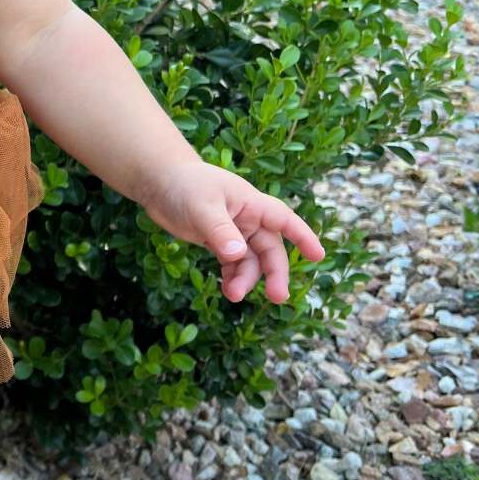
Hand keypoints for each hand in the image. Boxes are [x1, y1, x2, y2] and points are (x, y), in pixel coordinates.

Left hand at [138, 157, 325, 303]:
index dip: (303, 237)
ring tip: (232, 294)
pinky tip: (226, 288)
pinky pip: (233, 264)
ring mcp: (234, 232)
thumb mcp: (203, 208)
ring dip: (246, 279)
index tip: (318, 256)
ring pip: (251, 261)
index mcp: (252, 204)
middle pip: (270, 249)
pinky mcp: (218, 242)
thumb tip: (237, 256)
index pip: (284, 220)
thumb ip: (220, 232)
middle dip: (275, 273)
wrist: (159, 181)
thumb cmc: (184, 185)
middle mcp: (248, 219)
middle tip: (277, 297)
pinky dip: (232, 277)